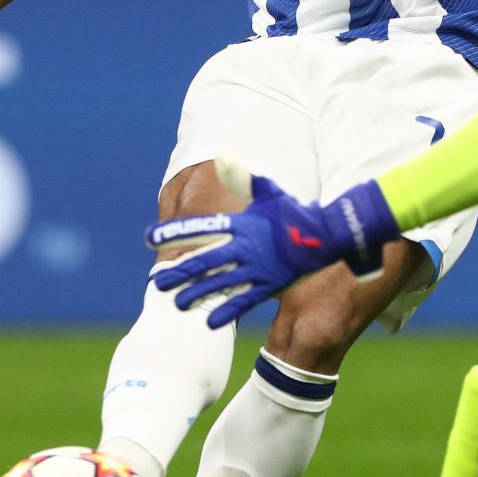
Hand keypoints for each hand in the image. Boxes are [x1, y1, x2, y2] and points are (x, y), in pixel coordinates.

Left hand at [149, 160, 399, 327]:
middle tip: (157, 282)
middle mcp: (245, 247)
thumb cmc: (293, 212)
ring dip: (197, 293)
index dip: (175, 232)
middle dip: (179, 272)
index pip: (202, 226)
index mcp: (242, 223)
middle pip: (205, 261)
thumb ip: (243, 177)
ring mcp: (257, 268)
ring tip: (177, 303)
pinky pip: (244, 300)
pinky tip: (209, 321)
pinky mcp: (269, 284)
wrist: (327, 234)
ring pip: (220, 283)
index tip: (150, 238)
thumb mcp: (268, 192)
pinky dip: (226, 310)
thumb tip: (221, 155)